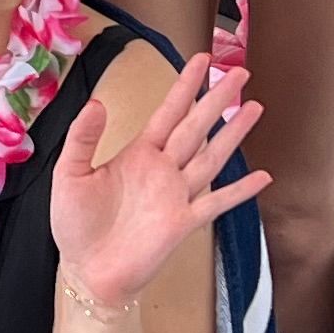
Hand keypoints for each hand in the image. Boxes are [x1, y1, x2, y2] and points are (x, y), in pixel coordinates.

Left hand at [51, 46, 266, 315]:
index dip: (186, 86)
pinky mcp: (184, 223)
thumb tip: (97, 101)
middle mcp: (163, 169)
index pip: (168, 111)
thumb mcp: (70, 174)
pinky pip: (217, 202)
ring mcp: (176, 195)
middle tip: (240, 71)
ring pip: (212, 156)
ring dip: (233, 133)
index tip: (202, 59)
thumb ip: (83, 138)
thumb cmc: (75, 225)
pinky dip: (240, 190)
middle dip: (217, 99)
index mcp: (138, 153)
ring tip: (255, 107)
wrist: (86, 272)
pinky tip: (263, 176)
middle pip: (196, 126)